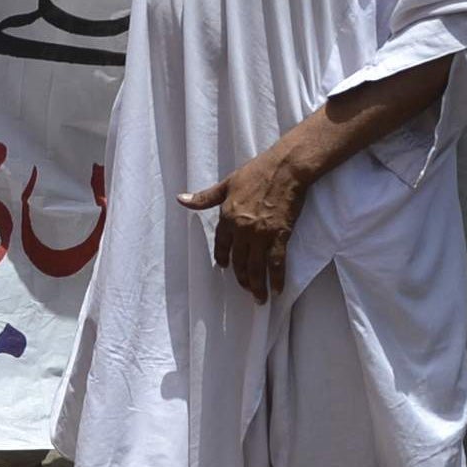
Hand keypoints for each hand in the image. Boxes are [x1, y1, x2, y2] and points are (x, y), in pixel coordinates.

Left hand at [179, 145, 309, 304]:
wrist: (285, 168)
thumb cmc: (257, 171)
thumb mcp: (226, 183)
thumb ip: (205, 197)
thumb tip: (181, 199)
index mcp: (227, 217)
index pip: (222, 245)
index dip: (223, 258)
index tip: (225, 267)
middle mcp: (241, 229)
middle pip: (239, 261)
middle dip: (242, 278)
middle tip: (245, 289)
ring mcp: (261, 234)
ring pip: (256, 267)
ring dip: (257, 286)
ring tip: (259, 298)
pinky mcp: (279, 235)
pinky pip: (277, 262)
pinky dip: (277, 278)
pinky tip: (278, 289)